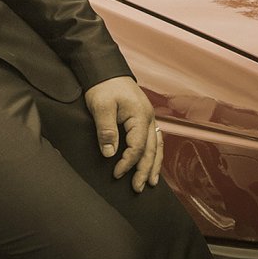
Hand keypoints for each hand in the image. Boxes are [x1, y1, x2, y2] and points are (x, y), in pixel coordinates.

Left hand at [84, 76, 163, 191]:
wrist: (105, 70)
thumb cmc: (103, 86)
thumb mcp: (100, 107)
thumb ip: (106, 130)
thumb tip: (110, 154)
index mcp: (139, 115)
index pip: (137, 147)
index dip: (127, 162)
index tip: (116, 174)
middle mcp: (148, 118)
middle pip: (151, 150)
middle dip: (145, 171)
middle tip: (138, 188)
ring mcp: (149, 118)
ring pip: (157, 146)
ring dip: (154, 165)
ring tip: (152, 182)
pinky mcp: (144, 118)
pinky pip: (155, 139)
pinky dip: (155, 154)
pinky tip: (153, 164)